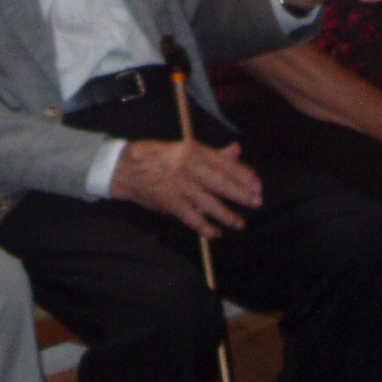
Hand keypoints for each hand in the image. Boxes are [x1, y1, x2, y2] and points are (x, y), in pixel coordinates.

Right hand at [108, 139, 260, 237]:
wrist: (124, 168)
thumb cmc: (156, 156)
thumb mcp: (184, 148)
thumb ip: (212, 153)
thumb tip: (236, 150)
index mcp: (192, 150)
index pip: (224, 163)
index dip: (243, 175)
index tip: (257, 184)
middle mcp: (187, 167)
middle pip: (221, 183)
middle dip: (241, 194)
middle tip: (257, 202)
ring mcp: (178, 186)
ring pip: (209, 203)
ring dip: (227, 215)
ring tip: (240, 222)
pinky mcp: (170, 203)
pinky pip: (192, 218)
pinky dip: (206, 227)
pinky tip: (217, 233)